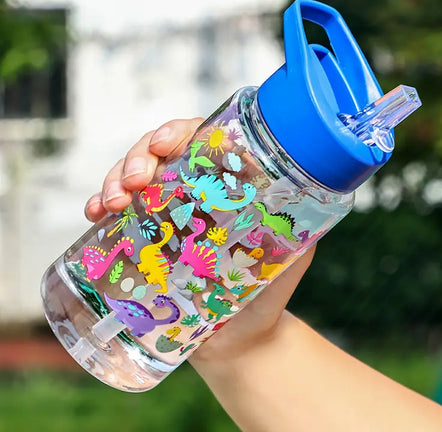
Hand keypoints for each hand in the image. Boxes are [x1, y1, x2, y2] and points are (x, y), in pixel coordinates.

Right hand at [85, 118, 315, 364]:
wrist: (237, 345)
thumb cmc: (265, 299)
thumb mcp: (288, 260)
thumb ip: (297, 231)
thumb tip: (311, 197)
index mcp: (224, 189)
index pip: (199, 142)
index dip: (178, 133)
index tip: (165, 145)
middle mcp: (192, 195)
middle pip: (159, 154)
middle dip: (139, 157)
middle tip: (134, 181)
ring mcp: (164, 216)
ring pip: (132, 178)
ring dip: (115, 179)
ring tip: (111, 202)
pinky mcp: (143, 240)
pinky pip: (117, 214)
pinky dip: (101, 206)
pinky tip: (96, 215)